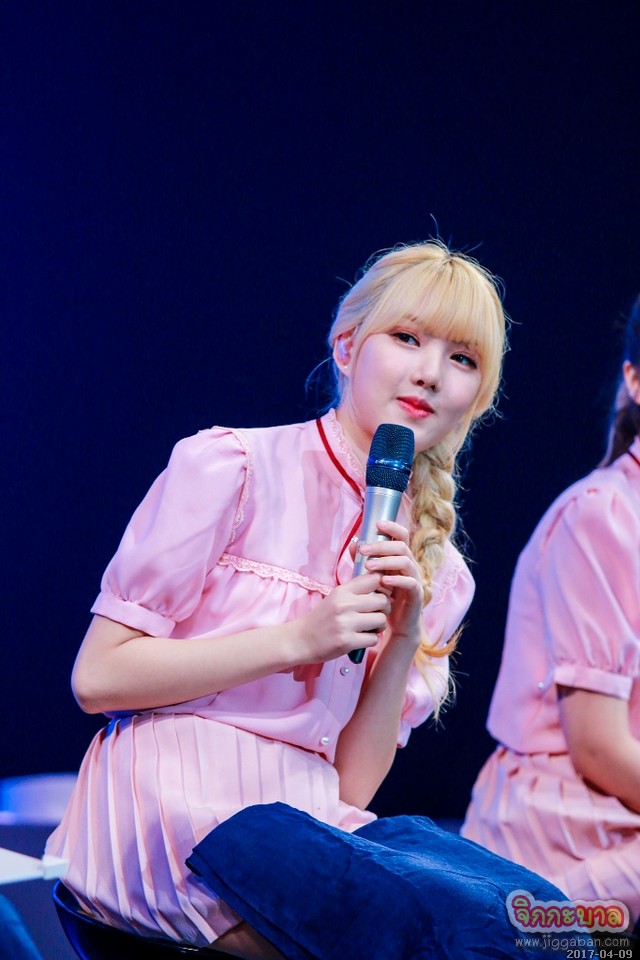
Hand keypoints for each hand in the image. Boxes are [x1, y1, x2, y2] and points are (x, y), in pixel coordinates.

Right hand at [295, 574, 389, 663]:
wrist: (301, 639)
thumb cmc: (322, 618)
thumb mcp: (336, 598)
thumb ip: (356, 591)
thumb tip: (384, 586)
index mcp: (342, 591)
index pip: (374, 579)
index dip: (382, 587)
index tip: (378, 596)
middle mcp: (344, 604)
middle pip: (382, 600)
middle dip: (384, 609)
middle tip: (375, 615)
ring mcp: (346, 623)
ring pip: (381, 620)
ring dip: (378, 626)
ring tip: (368, 628)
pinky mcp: (347, 641)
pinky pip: (373, 639)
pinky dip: (370, 640)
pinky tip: (360, 639)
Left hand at [357, 520, 423, 647]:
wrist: (396, 624)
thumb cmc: (384, 597)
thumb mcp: (372, 576)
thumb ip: (364, 560)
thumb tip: (354, 543)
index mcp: (401, 557)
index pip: (402, 536)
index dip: (392, 527)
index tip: (377, 524)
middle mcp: (410, 565)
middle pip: (401, 546)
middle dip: (381, 546)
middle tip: (363, 550)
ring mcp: (415, 579)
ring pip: (406, 562)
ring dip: (386, 561)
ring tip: (369, 566)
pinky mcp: (417, 594)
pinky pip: (410, 583)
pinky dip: (397, 580)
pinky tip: (384, 581)